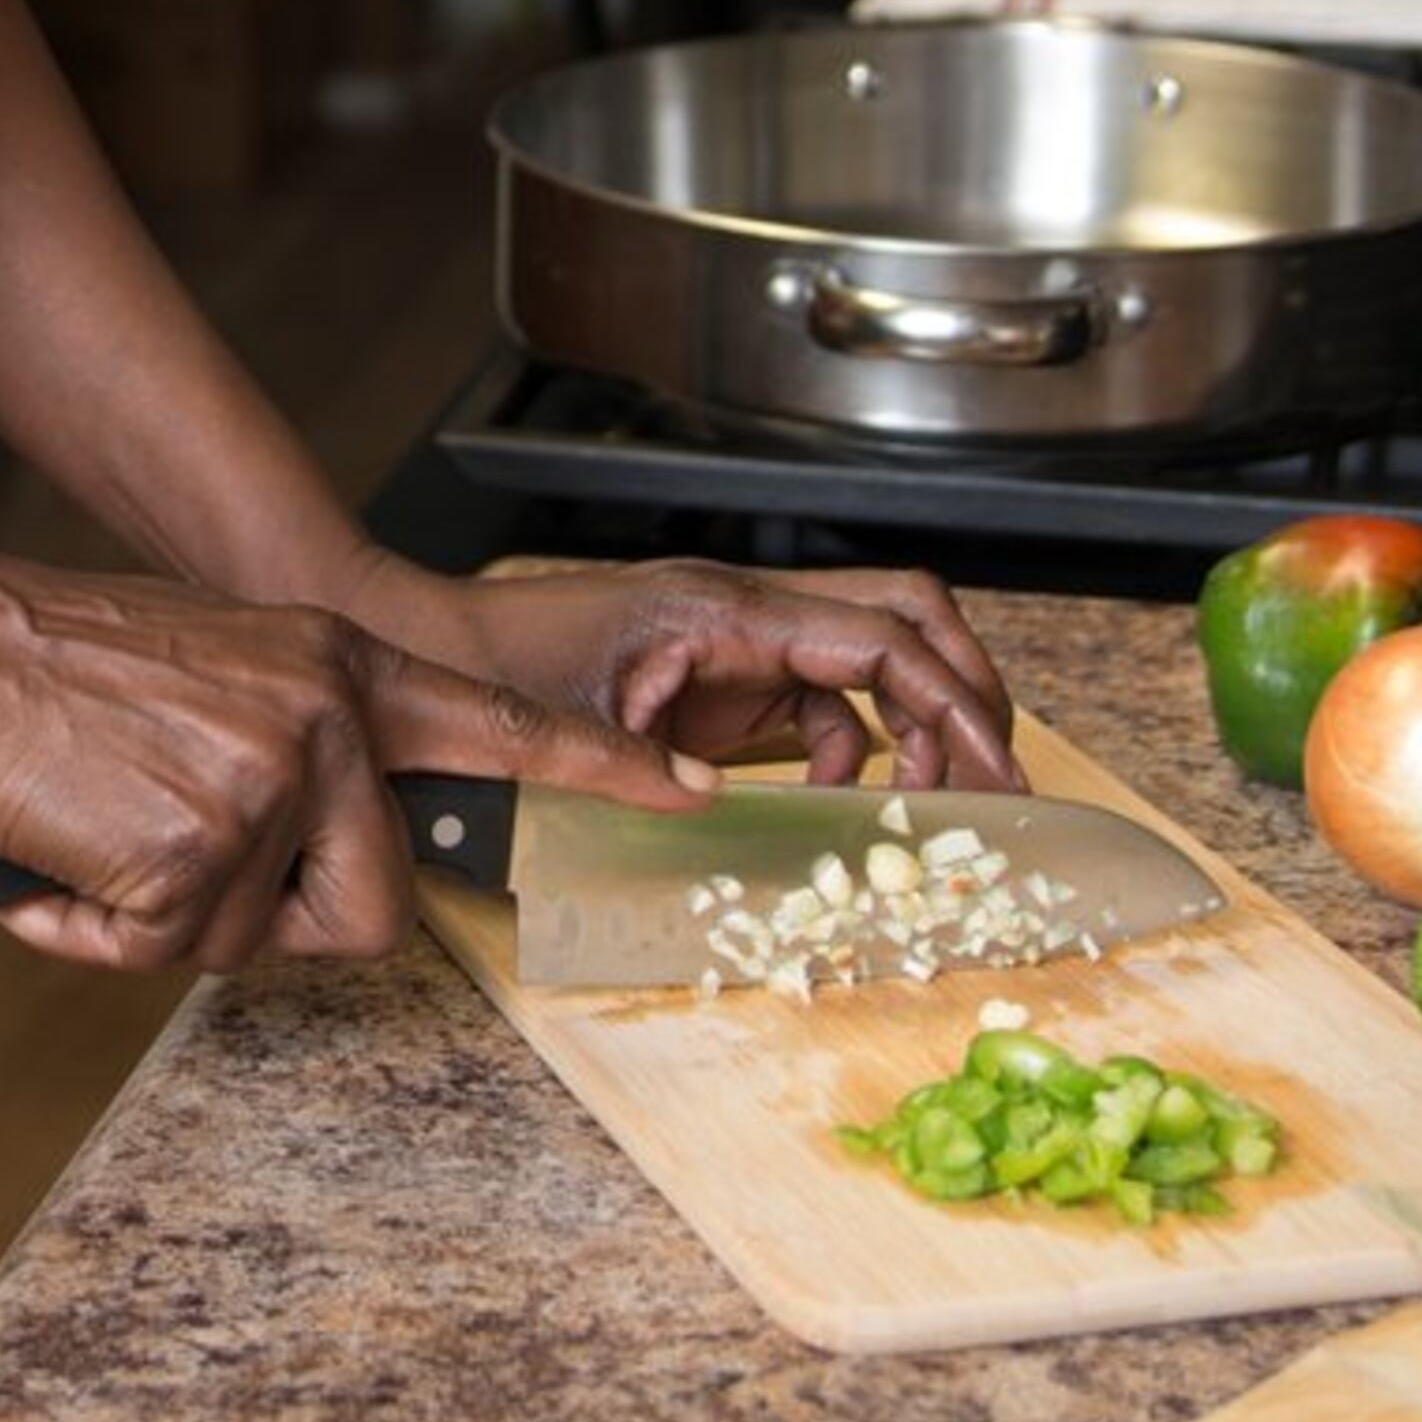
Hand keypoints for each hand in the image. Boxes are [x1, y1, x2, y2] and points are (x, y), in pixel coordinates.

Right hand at [0, 555, 715, 978]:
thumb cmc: (55, 662)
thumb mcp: (217, 667)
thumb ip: (295, 742)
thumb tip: (309, 857)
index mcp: (340, 665)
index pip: (500, 722)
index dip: (599, 769)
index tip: (695, 792)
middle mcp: (327, 719)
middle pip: (372, 908)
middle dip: (279, 920)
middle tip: (178, 853)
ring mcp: (266, 785)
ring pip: (249, 943)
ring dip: (164, 917)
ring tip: (100, 824)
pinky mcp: (192, 852)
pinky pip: (158, 958)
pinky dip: (94, 933)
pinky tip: (57, 857)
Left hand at [353, 547, 1018, 795]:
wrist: (426, 647)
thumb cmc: (483, 677)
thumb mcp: (567, 734)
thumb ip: (646, 773)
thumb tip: (720, 810)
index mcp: (719, 611)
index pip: (879, 635)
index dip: (951, 702)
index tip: (994, 772)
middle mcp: (741, 610)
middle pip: (903, 616)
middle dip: (963, 693)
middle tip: (994, 784)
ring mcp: (735, 641)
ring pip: (867, 659)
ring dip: (913, 725)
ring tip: (931, 808)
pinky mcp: (720, 676)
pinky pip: (815, 704)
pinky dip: (847, 754)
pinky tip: (832, 811)